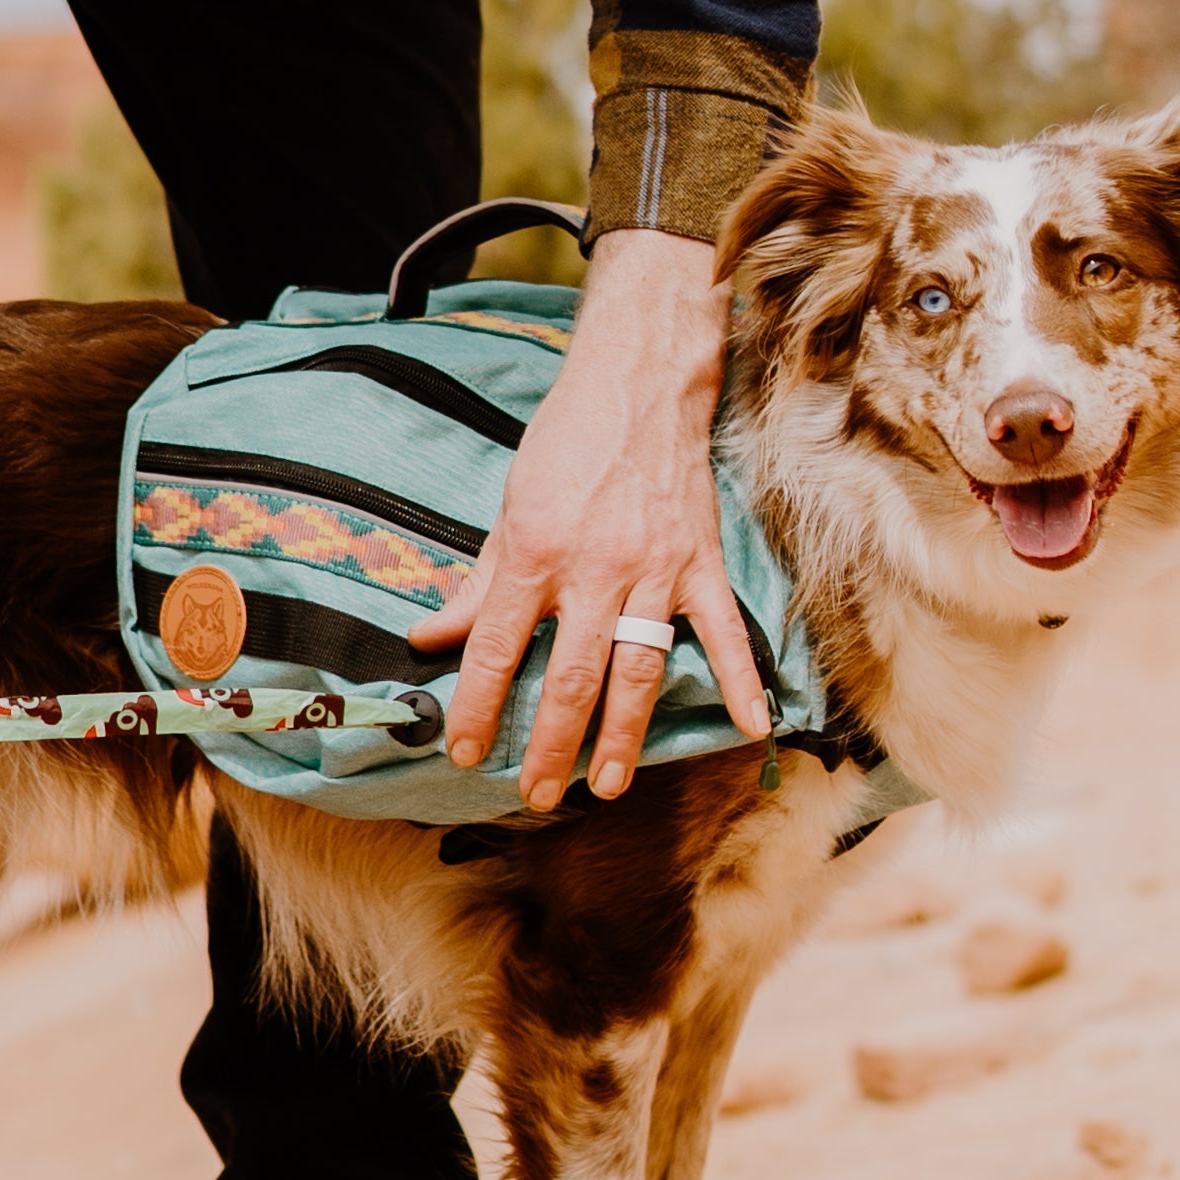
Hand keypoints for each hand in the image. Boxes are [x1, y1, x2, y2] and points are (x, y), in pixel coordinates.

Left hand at [407, 227, 767, 808]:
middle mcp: (595, 569)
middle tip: (535, 794)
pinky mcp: (699, 565)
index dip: (478, 706)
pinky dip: (738, 681)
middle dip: (550, 744)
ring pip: (637, 671)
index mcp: (535, 553)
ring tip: (603, 785)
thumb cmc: (565, 446)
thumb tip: (429, 641)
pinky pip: (722, 633)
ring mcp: (654, 570)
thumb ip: (475, 584)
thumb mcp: (507, 509)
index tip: (465, 752)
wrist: (639, 385)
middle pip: (569, 677)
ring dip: (621, 736)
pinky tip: (751, 728)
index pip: (496, 648)